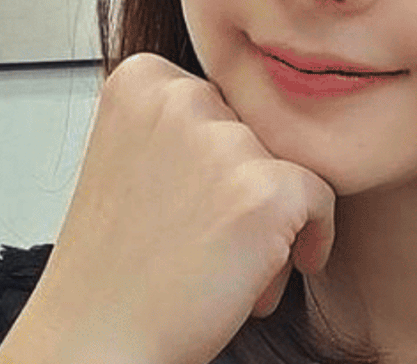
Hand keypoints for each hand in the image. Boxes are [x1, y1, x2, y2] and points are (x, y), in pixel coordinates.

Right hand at [0, 52, 335, 363]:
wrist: (95, 343)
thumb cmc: (115, 265)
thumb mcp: (130, 157)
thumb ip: (186, 120)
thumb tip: (268, 102)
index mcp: (142, 80)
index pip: (220, 97)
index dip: (213, 156)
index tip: (189, 199)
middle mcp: (183, 96)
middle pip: (257, 125)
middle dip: (245, 182)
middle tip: (207, 237)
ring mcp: (225, 141)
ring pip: (289, 162)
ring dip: (271, 215)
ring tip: (226, 264)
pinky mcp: (267, 190)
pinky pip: (321, 196)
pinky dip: (312, 235)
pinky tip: (273, 271)